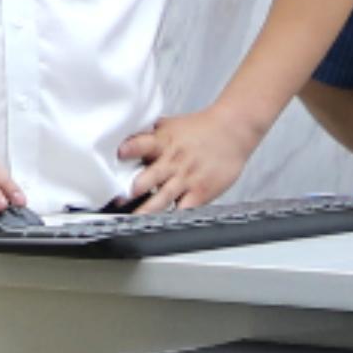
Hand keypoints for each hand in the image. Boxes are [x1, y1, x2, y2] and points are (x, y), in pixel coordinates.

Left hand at [119, 102, 264, 209]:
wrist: (233, 131)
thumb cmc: (200, 129)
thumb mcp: (170, 126)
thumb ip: (147, 135)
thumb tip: (122, 139)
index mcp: (163, 142)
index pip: (144, 143)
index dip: (131, 148)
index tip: (120, 153)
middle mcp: (173, 161)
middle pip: (151, 175)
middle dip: (135, 188)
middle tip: (121, 198)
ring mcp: (186, 178)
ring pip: (164, 197)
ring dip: (148, 208)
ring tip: (135, 218)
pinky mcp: (200, 192)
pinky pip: (185, 209)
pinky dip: (174, 216)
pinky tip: (163, 226)